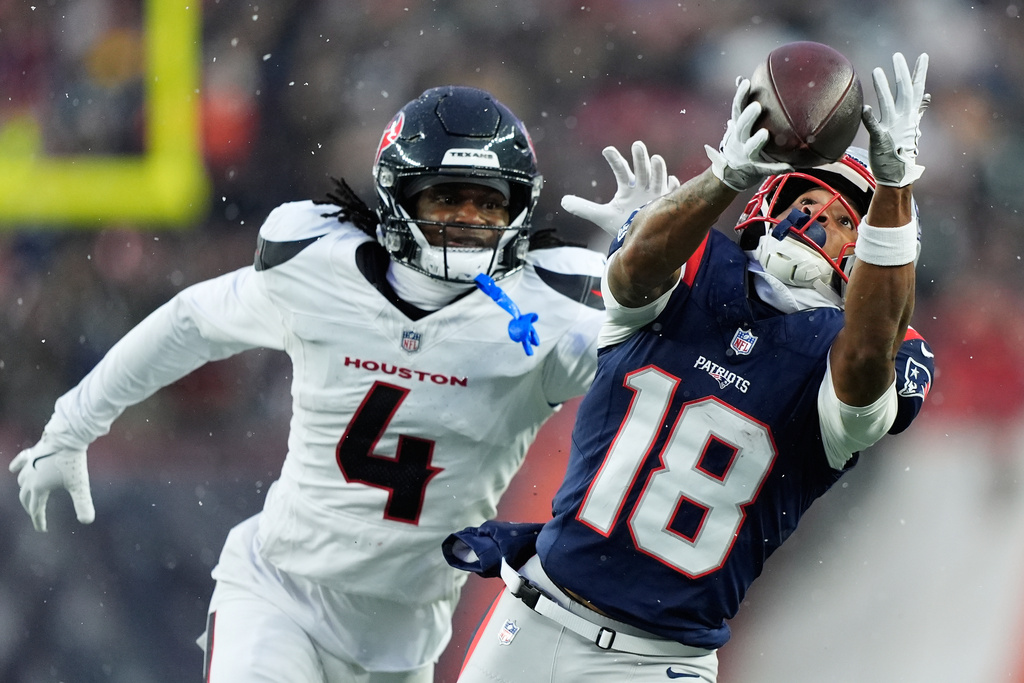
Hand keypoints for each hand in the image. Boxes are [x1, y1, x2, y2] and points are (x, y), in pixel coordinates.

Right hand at [9, 435, 94, 531]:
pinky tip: (14, 469)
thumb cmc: (73, 462)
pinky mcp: (32, 453)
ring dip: (25, 490)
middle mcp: (29, 478)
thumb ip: (83, 504)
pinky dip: (16, 467)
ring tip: (30, 495)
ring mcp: (28, 465)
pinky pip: (20, 462)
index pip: (36, 509)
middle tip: (36, 515)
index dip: (39, 521)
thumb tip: (87, 521)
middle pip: (25, 497)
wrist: (67, 437)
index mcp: (39, 488)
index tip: (43, 530)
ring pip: (21, 481)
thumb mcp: (80, 485)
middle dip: (30, 508)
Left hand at [561, 140, 679, 235]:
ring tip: (656, 158)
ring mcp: (657, 196)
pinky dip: (671, 186)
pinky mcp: (667, 205)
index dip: (615, 160)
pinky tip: (671, 180)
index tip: (606, 150)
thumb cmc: (622, 225)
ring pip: (658, 178)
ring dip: (658, 169)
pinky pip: (671, 193)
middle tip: (637, 145)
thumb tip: (562, 201)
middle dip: (640, 158)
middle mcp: (643, 189)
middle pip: (642, 170)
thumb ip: (583, 208)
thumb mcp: (601, 215)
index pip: (621, 171)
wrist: (638, 242)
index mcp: (629, 188)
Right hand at [705, 77, 792, 190]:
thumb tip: (740, 79)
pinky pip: (767, 168)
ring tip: (764, 134)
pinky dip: (777, 168)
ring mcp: (747, 155)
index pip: (737, 109)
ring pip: (750, 149)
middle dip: (748, 117)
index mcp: (737, 127)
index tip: (746, 82)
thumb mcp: (738, 122)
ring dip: (756, 141)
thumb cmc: (741, 140)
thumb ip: (743, 103)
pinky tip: (790, 167)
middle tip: (757, 106)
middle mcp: (740, 141)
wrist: (733, 171)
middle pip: (741, 128)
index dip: (740, 96)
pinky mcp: (756, 169)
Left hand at [861, 52, 929, 186]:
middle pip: (905, 91)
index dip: (920, 73)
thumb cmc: (902, 150)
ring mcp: (892, 129)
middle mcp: (903, 119)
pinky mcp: (881, 140)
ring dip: (883, 87)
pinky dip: (870, 118)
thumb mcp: (912, 127)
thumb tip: (926, 97)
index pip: (917, 90)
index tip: (923, 55)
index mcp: (910, 115)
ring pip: (889, 104)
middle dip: (902, 73)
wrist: (898, 174)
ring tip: (877, 71)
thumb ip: (918, 111)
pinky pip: (875, 127)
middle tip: (897, 55)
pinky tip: (865, 108)